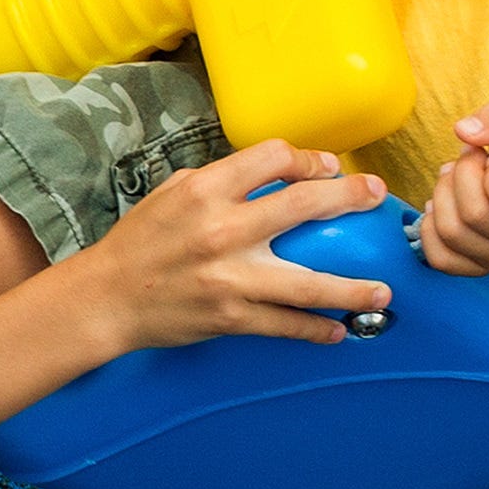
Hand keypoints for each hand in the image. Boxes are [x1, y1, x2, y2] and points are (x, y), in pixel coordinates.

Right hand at [69, 138, 397, 347]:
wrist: (106, 298)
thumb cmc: (140, 242)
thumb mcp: (173, 192)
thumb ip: (222, 181)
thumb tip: (274, 174)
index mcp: (206, 190)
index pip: (273, 158)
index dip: (308, 159)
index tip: (327, 169)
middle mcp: (222, 230)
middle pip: (304, 205)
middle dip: (350, 197)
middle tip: (376, 196)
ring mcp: (229, 278)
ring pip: (307, 282)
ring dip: (352, 287)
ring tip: (382, 291)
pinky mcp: (230, 316)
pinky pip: (284, 325)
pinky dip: (315, 329)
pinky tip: (338, 330)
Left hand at [409, 100, 488, 277]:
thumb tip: (464, 131)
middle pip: (475, 215)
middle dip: (461, 174)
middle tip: (468, 157)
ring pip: (451, 232)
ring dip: (442, 192)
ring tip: (454, 175)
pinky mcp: (474, 268)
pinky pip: (438, 255)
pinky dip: (430, 224)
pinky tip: (444, 203)